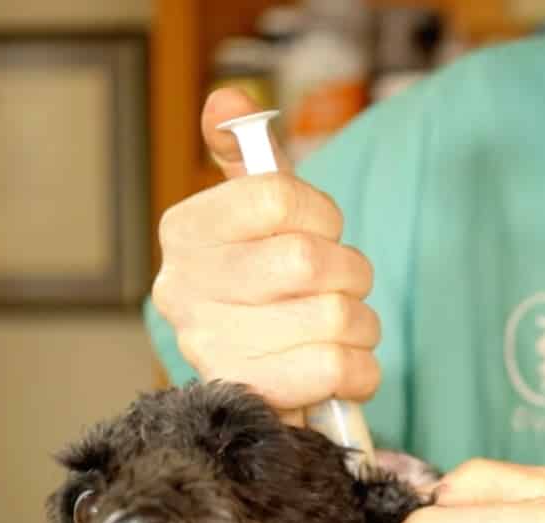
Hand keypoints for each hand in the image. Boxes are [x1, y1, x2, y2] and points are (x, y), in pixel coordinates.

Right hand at [149, 87, 380, 425]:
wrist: (259, 381)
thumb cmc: (266, 287)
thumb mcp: (255, 214)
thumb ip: (246, 156)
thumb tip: (230, 102)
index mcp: (184, 232)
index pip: (278, 198)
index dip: (322, 215)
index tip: (320, 231)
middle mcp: (183, 289)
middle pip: (309, 262)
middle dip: (350, 272)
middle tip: (342, 285)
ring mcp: (212, 349)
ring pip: (334, 317)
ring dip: (362, 324)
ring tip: (341, 329)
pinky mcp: (252, 398)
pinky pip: (339, 370)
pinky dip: (361, 369)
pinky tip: (342, 366)